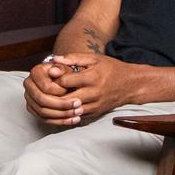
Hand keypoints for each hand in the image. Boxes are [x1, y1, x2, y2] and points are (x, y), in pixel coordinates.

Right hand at [22, 55, 79, 123]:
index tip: (76, 92)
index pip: (46, 87)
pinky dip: (60, 121)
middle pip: (42, 100)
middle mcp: (29, 85)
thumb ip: (61, 68)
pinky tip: (73, 120)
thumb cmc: (65, 73)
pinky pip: (45, 119)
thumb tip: (55, 71)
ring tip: (78, 114)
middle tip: (78, 105)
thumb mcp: (66, 67)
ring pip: (43, 112)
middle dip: (62, 105)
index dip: (61, 91)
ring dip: (62, 115)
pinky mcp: (33, 109)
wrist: (60, 79)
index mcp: (35, 72)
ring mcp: (29, 98)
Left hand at [30, 52, 144, 126]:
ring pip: (70, 111)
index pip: (66, 81)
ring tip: (48, 101)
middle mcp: (94, 93)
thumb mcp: (94, 58)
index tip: (48, 76)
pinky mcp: (95, 113)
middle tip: (43, 92)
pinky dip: (66, 114)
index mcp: (92, 77)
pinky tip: (57, 110)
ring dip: (57, 108)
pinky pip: (77, 117)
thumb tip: (54, 59)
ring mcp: (95, 105)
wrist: (131, 85)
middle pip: (66, 100)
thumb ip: (74, 58)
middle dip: (52, 97)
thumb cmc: (111, 68)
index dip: (54, 79)